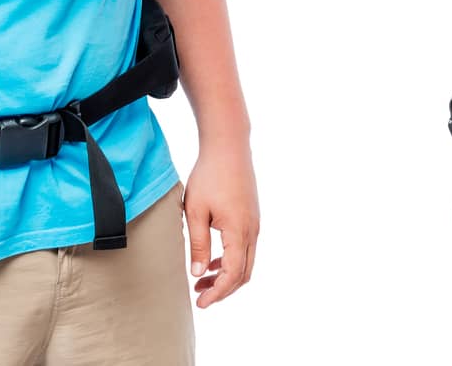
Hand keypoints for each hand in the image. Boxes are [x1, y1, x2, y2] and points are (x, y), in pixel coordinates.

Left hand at [183, 144, 259, 308]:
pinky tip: (212, 261)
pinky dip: (231, 261)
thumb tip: (198, 273)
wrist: (229, 147)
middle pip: (243, 274)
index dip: (217, 293)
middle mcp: (252, 231)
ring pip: (246, 262)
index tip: (201, 303)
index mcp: (239, 231)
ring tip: (202, 281)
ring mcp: (255, 224)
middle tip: (200, 297)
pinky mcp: (252, 217)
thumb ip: (199, 244)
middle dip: (223, 289)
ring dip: (227, 275)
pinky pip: (245, 248)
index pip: (232, 274)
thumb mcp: (196, 211)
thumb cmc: (209, 176)